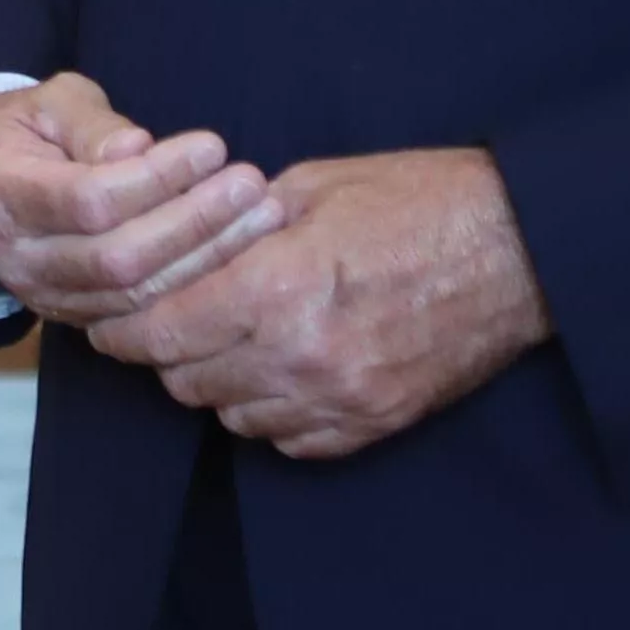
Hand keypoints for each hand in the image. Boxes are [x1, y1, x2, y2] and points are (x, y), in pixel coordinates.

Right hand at [0, 73, 283, 326]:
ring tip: (261, 214)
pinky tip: (238, 251)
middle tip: (251, 184)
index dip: (158, 179)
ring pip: (137, 294)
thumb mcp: (52, 102)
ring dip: (207, 256)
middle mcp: (19, 258)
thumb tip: (139, 152)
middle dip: (195, 222)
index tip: (212, 146)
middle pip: (119, 257)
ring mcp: (45, 296)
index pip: (90, 200)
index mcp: (3, 194)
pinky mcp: (75, 317)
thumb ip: (93, 125)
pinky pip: (142, 313)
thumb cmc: (26, 128)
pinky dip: (194, 283)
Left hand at [97, 147, 548, 460]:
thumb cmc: (416, 201)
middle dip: (169, 351)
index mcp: (277, 289)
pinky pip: (289, 440)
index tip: (110, 317)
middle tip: (173, 320)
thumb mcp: (312, 189)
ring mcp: (341, 399)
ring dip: (219, 382)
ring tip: (232, 340)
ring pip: (233, 415)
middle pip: (187, 381)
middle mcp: (301, 356)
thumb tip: (181, 254)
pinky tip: (280, 370)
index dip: (125, 328)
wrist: (520, 249)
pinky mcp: (375, 424)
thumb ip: (236, 231)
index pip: (163, 333)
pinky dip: (270, 411)